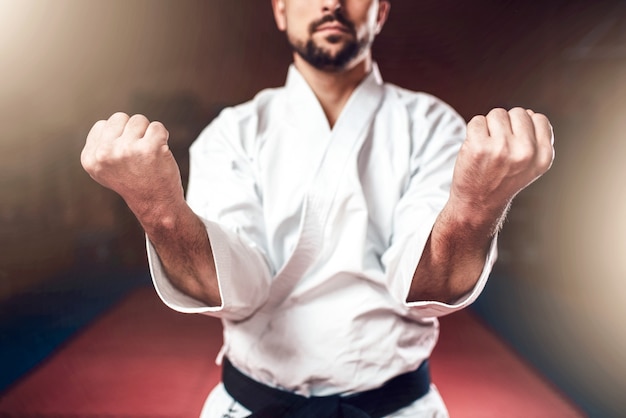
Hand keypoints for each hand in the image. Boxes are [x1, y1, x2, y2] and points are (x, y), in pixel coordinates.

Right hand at [80, 112, 184, 216]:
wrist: (156, 204)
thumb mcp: (105, 170)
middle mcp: (105, 154)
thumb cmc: (134, 183)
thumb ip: (100, 147)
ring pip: (139, 120)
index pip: (103, 125)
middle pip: (120, 118)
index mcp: (90, 158)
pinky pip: (157, 126)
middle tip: (139, 154)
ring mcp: (127, 150)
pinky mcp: (150, 148)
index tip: (125, 157)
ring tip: (148, 155)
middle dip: (132, 131)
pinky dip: (163, 136)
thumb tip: (105, 123)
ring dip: (148, 134)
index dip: (119, 136)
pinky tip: (160, 153)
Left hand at [450, 107, 553, 223]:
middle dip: (506, 125)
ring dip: (489, 127)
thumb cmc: (502, 180)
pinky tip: (475, 149)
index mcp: (543, 156)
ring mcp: (502, 148)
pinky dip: (473, 131)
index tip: (514, 145)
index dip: (523, 127)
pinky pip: (477, 120)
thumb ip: (536, 139)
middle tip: (498, 148)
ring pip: (497, 114)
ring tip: (488, 149)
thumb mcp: (530, 165)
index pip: (539, 119)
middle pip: (518, 113)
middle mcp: (526, 152)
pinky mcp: (479, 147)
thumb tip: (529, 112)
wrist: (477, 204)